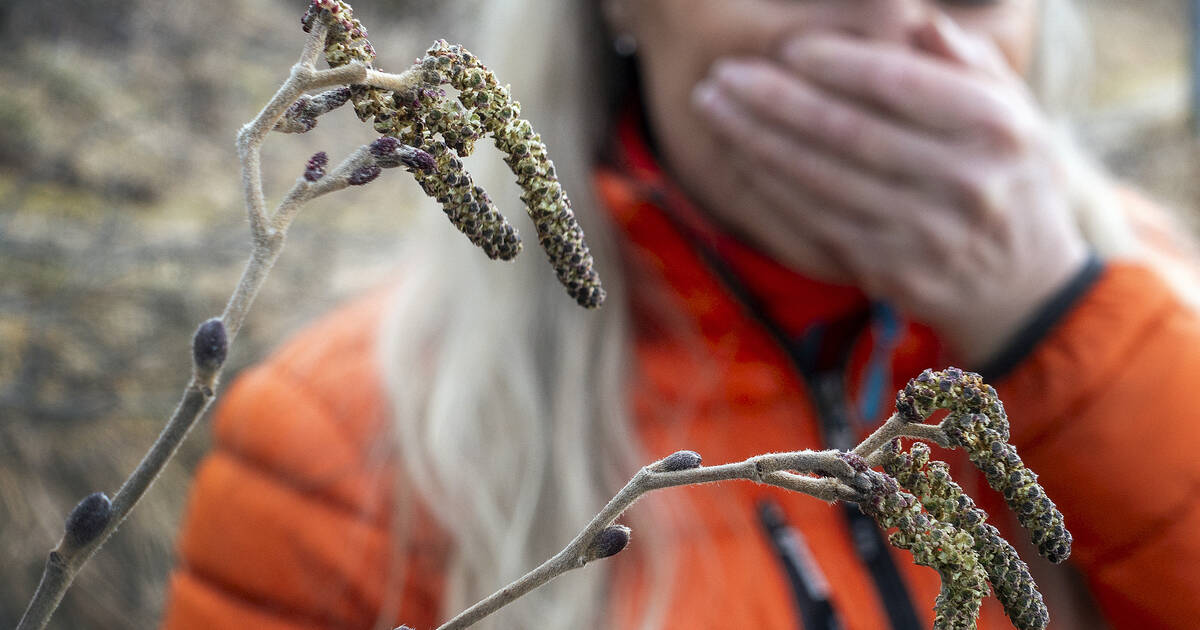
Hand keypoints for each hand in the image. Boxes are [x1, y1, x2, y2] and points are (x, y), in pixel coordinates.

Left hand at [690, 16, 1089, 364]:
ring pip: (820, 179)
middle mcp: (963, 181)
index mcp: (996, 128)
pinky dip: (769, 188)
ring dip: (756, 141)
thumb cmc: (1010, 180)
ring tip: (712, 106)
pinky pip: (814, 222)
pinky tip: (736, 158)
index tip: (785, 45)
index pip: (899, 85)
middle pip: (847, 131)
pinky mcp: (890, 271)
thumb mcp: (1017, 114)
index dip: (835, 62)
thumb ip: (968, 64)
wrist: (1025, 289)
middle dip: (774, 99)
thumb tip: (918, 20)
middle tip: (721, 74)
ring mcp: (923, 233)